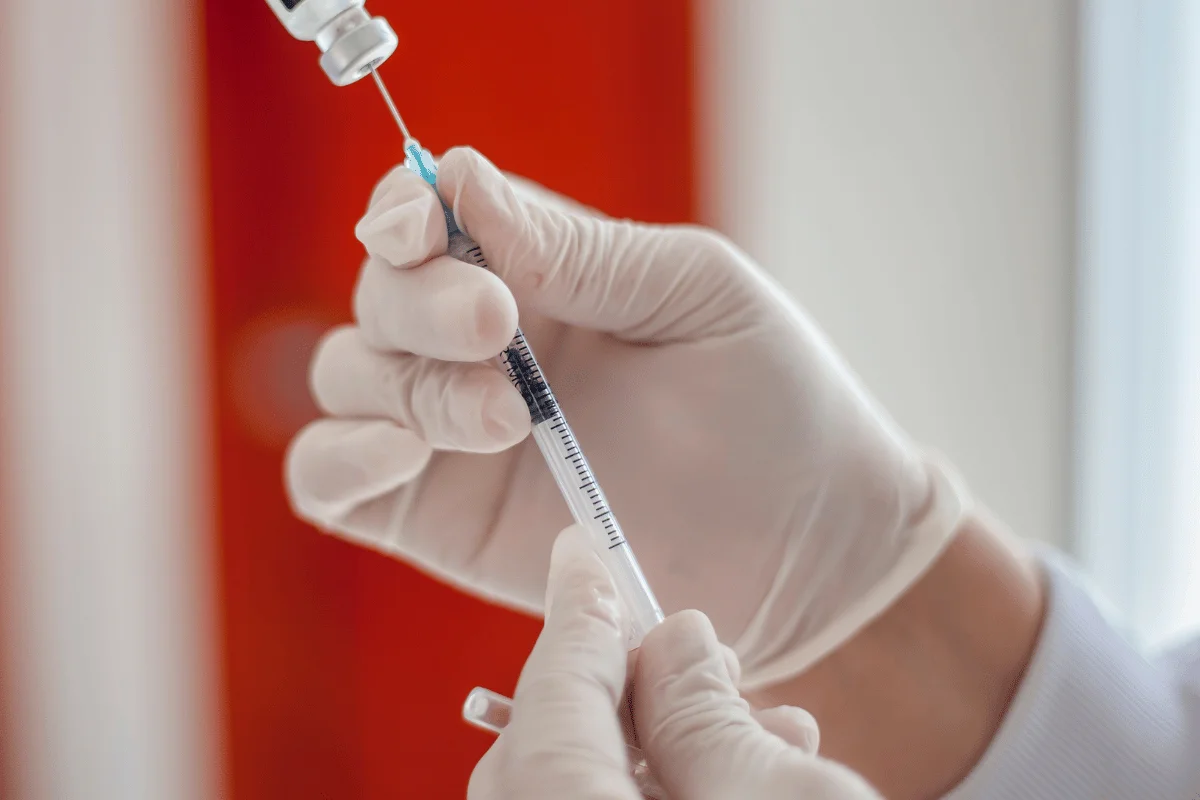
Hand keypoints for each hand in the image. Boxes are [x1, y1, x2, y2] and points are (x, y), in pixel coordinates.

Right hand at [284, 147, 966, 686]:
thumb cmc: (772, 396)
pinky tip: (403, 453)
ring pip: (345, 378)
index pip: (424, 219)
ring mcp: (454, 434)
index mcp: (539, 274)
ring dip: (403, 381)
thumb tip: (456, 177)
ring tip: (508, 415)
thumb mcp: (695, 292)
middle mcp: (482, 347)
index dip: (403, 212)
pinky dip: (337, 458)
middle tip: (499, 328)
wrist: (811, 538)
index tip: (427, 226)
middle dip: (419, 302)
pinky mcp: (440, 521)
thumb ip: (579, 250)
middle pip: (376, 294)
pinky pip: (327, 481)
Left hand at [468, 525, 880, 799]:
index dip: (577, 611)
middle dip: (625, 684)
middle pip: (550, 744)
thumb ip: (706, 716)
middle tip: (696, 650)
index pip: (555, 691)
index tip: (579, 549)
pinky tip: (752, 775)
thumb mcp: (785, 799)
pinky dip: (666, 792)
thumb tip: (675, 640)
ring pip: (585, 787)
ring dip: (662, 743)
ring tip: (766, 721)